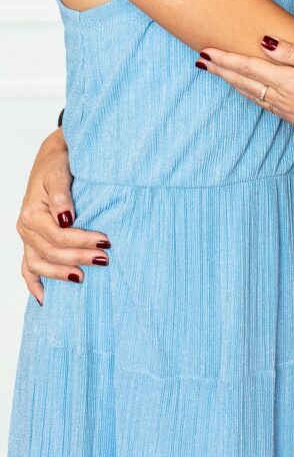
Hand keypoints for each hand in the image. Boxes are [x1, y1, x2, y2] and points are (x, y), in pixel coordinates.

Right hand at [17, 128, 109, 303]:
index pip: (58, 235)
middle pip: (51, 252)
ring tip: (84, 277)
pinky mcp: (30, 241)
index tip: (105, 242)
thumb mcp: (60, 172)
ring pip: (39, 264)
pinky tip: (46, 298)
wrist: (52, 157)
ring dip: (61, 274)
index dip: (82, 241)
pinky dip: (34, 284)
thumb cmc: (58, 163)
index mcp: (32, 212)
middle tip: (105, 259)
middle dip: (78, 257)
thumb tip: (66, 218)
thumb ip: (63, 196)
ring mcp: (26, 236)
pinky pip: (27, 267)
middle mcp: (25, 227)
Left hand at [198, 37, 293, 143]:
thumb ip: (293, 54)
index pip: (249, 68)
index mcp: (291, 83)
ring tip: (222, 75)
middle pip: (246, 85)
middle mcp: (287, 102)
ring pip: (256, 99)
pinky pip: (272, 110)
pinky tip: (255, 94)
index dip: (225, 60)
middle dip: (222, 72)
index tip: (206, 52)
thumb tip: (264, 45)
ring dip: (236, 85)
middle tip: (202, 61)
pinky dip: (256, 98)